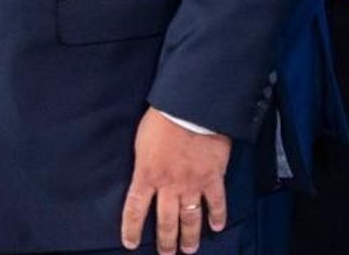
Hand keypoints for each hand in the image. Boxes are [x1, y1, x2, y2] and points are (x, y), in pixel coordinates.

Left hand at [120, 107, 230, 253]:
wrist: (189, 109)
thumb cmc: (160, 121)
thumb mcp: (140, 144)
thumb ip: (143, 165)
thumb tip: (143, 177)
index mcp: (146, 175)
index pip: (135, 209)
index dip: (131, 229)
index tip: (130, 244)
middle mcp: (169, 186)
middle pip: (166, 221)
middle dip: (165, 241)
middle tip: (166, 254)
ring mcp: (193, 184)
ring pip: (190, 218)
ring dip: (190, 237)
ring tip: (189, 249)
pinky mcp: (213, 178)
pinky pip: (217, 203)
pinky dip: (218, 216)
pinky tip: (217, 226)